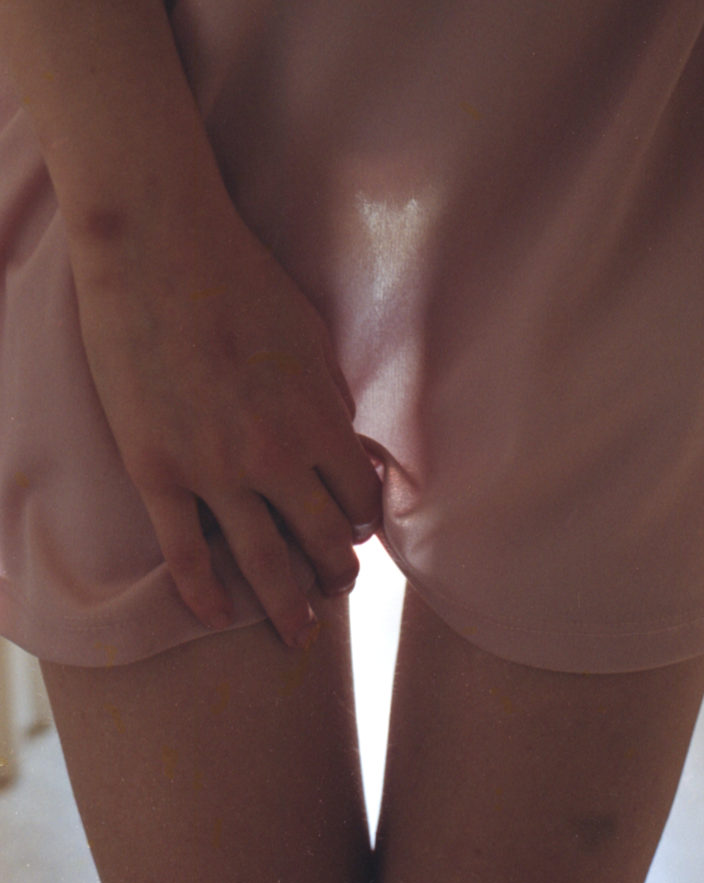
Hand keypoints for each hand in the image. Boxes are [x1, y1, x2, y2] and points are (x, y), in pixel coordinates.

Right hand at [69, 199, 381, 647]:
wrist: (158, 251)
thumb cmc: (243, 281)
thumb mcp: (312, 336)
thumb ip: (331, 398)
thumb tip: (344, 438)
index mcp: (320, 421)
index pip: (362, 500)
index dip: (366, 523)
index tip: (360, 530)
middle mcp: (275, 458)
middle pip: (324, 541)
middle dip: (340, 573)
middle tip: (341, 587)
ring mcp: (213, 471)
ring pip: (264, 563)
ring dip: (289, 605)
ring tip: (301, 632)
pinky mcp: (157, 472)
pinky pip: (185, 554)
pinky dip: (204, 594)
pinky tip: (216, 618)